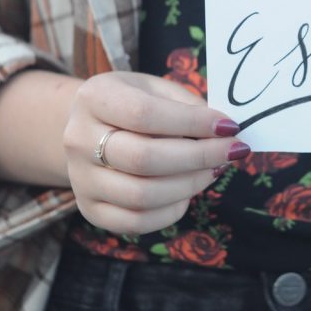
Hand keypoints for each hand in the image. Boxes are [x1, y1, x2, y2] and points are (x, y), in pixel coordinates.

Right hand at [62, 71, 248, 234]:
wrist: (90, 128)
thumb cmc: (133, 103)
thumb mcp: (155, 88)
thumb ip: (187, 106)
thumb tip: (225, 131)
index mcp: (94, 98)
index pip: (145, 114)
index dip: (192, 122)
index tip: (229, 126)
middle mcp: (78, 139)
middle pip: (143, 159)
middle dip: (199, 157)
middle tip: (233, 151)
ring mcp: (81, 179)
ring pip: (141, 195)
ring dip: (190, 184)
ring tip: (214, 169)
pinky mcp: (91, 209)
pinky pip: (137, 222)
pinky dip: (172, 210)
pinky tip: (189, 190)